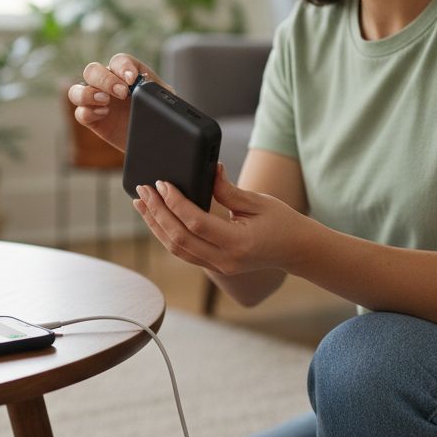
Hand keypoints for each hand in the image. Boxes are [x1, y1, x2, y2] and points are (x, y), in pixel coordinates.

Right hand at [67, 53, 168, 151]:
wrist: (154, 139)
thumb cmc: (158, 113)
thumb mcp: (162, 100)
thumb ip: (155, 89)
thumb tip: (145, 83)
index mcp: (125, 73)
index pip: (118, 61)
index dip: (123, 67)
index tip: (132, 79)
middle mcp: (107, 83)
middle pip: (92, 70)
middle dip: (105, 79)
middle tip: (122, 92)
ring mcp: (96, 101)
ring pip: (77, 90)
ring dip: (88, 94)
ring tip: (106, 101)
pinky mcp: (92, 119)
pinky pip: (80, 113)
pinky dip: (88, 112)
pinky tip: (104, 114)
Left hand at [133, 164, 307, 275]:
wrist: (296, 250)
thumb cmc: (282, 222)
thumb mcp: (259, 201)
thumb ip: (229, 190)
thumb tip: (208, 170)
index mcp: (239, 243)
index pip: (196, 223)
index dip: (175, 202)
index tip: (162, 183)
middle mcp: (225, 260)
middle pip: (179, 239)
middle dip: (157, 212)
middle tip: (143, 190)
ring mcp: (218, 266)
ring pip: (176, 249)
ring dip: (155, 225)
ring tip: (141, 203)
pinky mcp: (214, 266)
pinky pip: (183, 252)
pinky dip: (166, 234)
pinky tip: (157, 217)